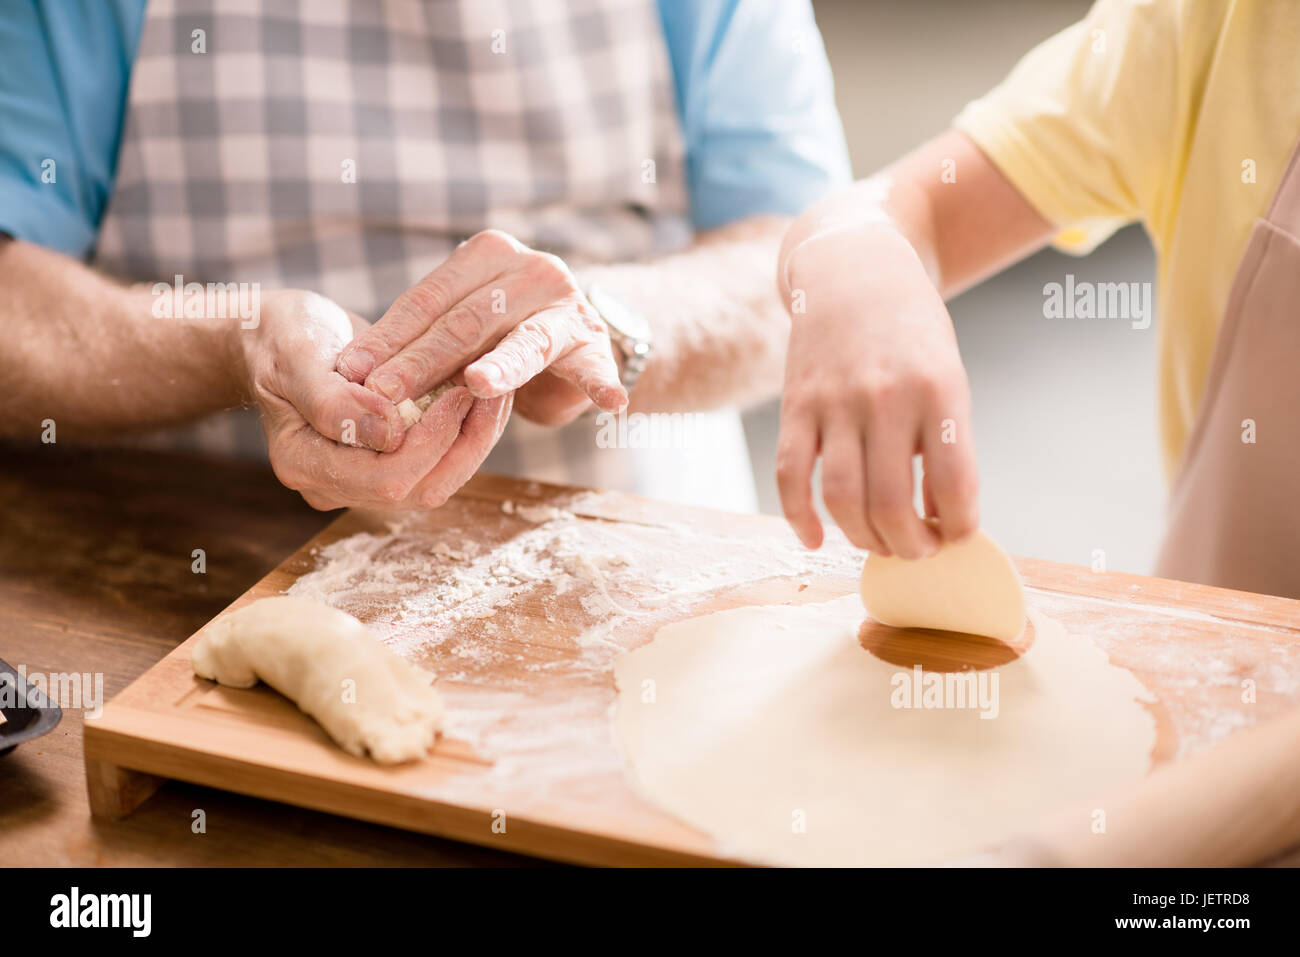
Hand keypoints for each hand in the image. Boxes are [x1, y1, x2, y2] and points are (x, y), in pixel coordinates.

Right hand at [236, 289, 510, 510]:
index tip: (460, 393)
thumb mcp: (297, 357)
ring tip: (497, 393)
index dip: (431, 442)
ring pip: (437, 481)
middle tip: (494, 394)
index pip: (386, 478)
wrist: (276, 338)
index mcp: (304, 464)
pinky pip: (437, 462)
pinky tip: (483, 398)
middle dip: (465, 444)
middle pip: (420, 490)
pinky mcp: (387, 463)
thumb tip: (389, 432)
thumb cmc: (281, 339)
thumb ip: (334, 400)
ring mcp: (362, 479)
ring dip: (473, 440)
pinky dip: (465, 433)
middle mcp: (334, 485)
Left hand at [335, 229, 626, 427]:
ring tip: (478, 385)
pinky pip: (595, 367)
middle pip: (467, 321)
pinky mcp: (596, 344)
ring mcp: (568, 306)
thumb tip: (347, 373)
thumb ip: (419, 336)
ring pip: (524, 342)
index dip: (388, 336)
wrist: (579, 334)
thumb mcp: (459, 323)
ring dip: (500, 369)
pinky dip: (601, 383)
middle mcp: (531, 270)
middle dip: (422, 361)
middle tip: (385, 393)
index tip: (351, 371)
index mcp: (487, 255)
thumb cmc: (501, 331)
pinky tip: (611, 402)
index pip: (429, 298)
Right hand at [776, 225, 979, 557]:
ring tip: (877, 544)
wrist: (854, 271)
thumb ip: (944, 441)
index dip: (959, 527)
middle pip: (891, 504)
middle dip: (909, 547)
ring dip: (861, 539)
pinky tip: (815, 539)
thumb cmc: (911, 333)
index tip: (957, 536)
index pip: (954, 484)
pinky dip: (800, 518)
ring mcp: (834, 402)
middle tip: (916, 552)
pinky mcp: (795, 406)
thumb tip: (940, 518)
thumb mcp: (947, 376)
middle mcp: (885, 397)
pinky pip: (790, 476)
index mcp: (938, 390)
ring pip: (841, 498)